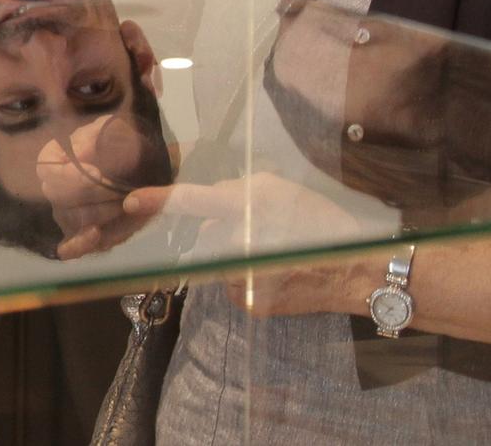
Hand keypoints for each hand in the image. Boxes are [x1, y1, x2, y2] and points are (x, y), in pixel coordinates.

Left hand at [122, 175, 379, 318]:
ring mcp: (242, 276)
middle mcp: (238, 243)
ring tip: (274, 254)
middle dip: (220, 233)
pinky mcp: (248, 301)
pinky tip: (276, 274)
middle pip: (207, 235)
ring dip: (236, 256)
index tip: (132, 203)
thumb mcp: (281, 190)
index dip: (160, 201)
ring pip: (220, 261)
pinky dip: (249, 279)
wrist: (358, 270)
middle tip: (257, 232)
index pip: (193, 201)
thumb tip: (213, 202)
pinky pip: (235, 285)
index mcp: (247, 208)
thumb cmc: (324, 222)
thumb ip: (240, 194)